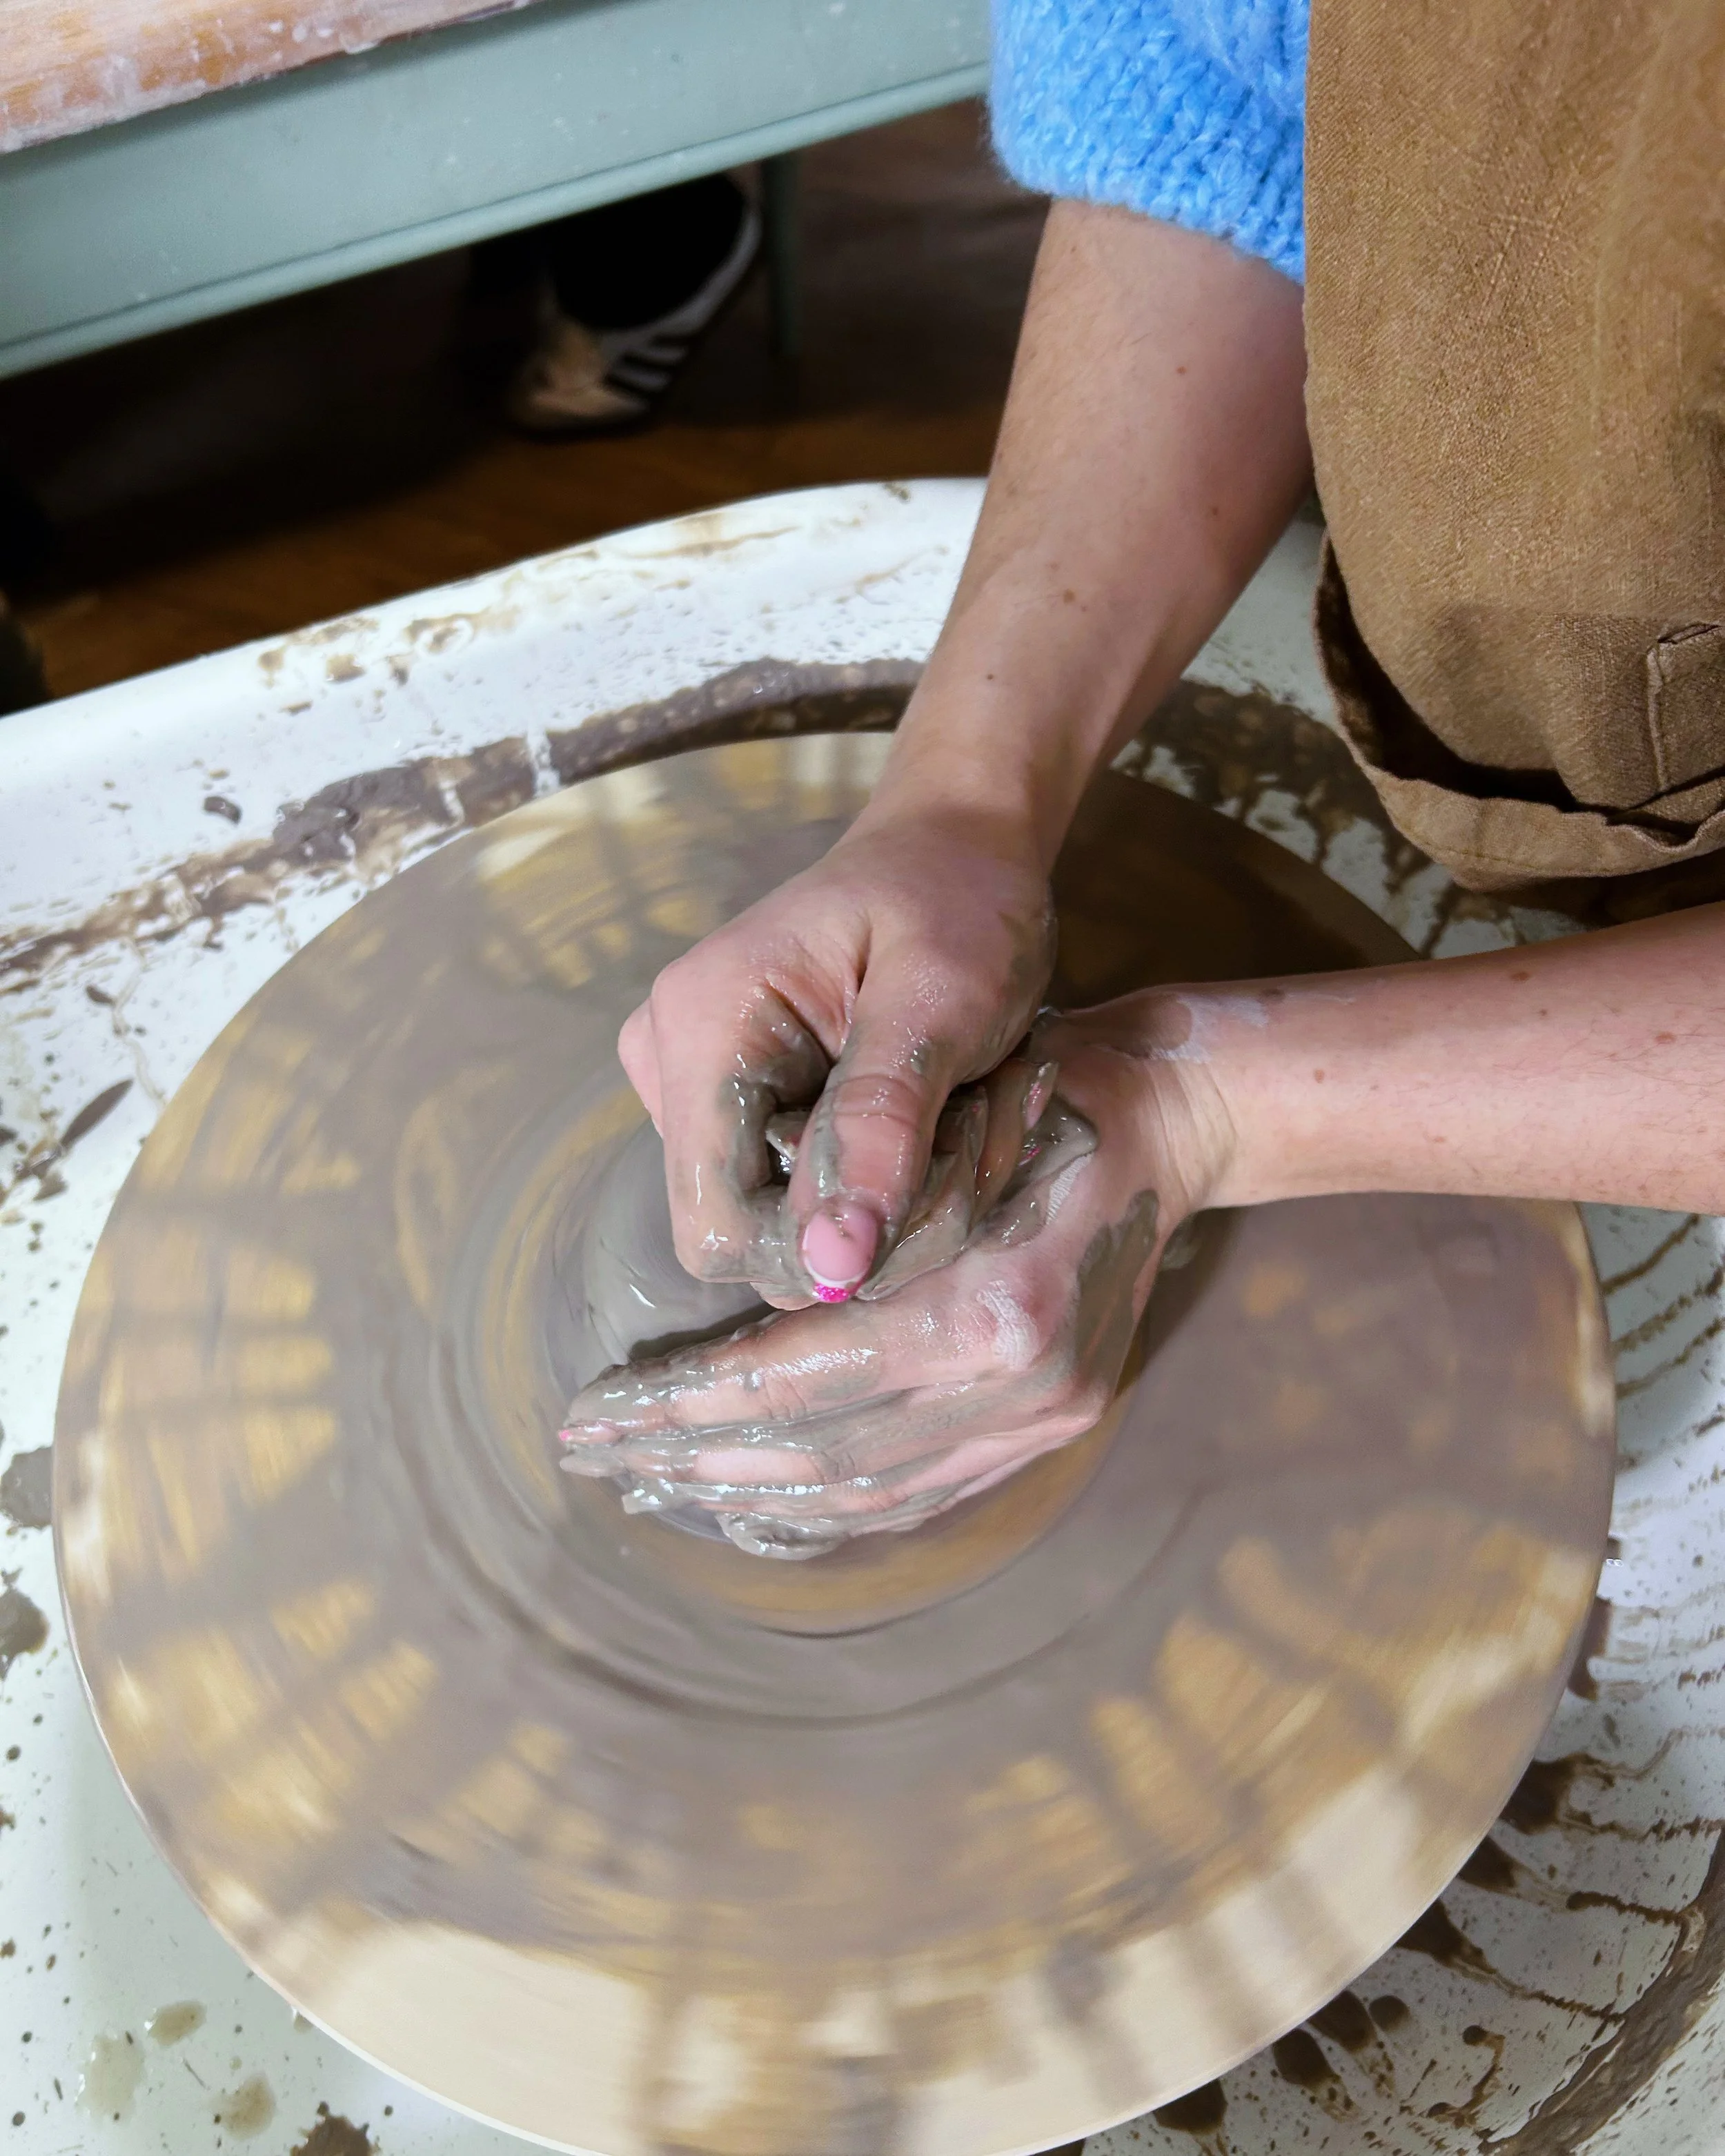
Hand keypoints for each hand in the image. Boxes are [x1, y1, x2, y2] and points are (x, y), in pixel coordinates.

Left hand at [561, 997, 1233, 1552]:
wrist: (1171, 1118)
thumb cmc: (1039, 1090)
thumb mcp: (934, 1121)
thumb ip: (844, 1228)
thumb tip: (724, 1324)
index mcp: (986, 1309)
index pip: (795, 1380)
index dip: (682, 1402)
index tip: (592, 1408)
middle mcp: (1017, 1387)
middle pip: (820, 1452)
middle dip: (693, 1458)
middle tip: (597, 1454)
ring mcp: (1042, 1419)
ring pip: (867, 1491)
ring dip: (750, 1493)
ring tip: (656, 1483)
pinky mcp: (1050, 1429)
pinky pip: (921, 1494)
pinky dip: (830, 1505)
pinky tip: (759, 1503)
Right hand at [617, 802, 1056, 1302]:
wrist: (954, 846)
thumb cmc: (955, 900)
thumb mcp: (942, 1002)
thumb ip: (882, 1126)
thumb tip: (833, 1265)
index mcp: (703, 1027)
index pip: (716, 1228)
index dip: (823, 1249)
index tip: (932, 1190)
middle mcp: (670, 1062)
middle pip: (754, 1239)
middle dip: (878, 1217)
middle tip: (972, 1136)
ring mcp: (692, 1087)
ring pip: (790, 1228)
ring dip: (896, 1197)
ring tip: (963, 1112)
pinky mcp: (732, 1107)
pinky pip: (800, 1198)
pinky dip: (884, 1179)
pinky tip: (933, 1120)